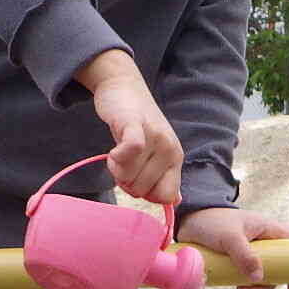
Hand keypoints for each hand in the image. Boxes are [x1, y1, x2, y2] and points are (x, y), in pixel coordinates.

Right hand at [76, 50, 181, 203]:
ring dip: (116, 170)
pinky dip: (117, 159)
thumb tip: (175, 202)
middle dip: (126, 181)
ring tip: (116, 153)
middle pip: (142, 190)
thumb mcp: (157, 151)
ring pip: (130, 176)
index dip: (146, 195)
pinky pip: (130, 152)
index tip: (135, 180)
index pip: (167, 197)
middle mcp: (169, 148)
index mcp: (176, 158)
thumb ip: (164, 176)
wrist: (124, 86)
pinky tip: (113, 153)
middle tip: (123, 161)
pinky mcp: (136, 125)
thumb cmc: (137, 123)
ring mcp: (155, 136)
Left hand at [173, 207, 288, 288]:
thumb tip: (259, 278)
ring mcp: (253, 251)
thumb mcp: (229, 237)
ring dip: (258, 286)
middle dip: (274, 282)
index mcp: (269, 229)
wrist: (188, 221)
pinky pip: (251, 276)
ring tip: (242, 288)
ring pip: (266, 273)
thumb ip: (244, 256)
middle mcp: (265, 241)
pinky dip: (247, 284)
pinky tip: (236, 286)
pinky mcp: (240, 260)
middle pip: (283, 266)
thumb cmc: (212, 222)